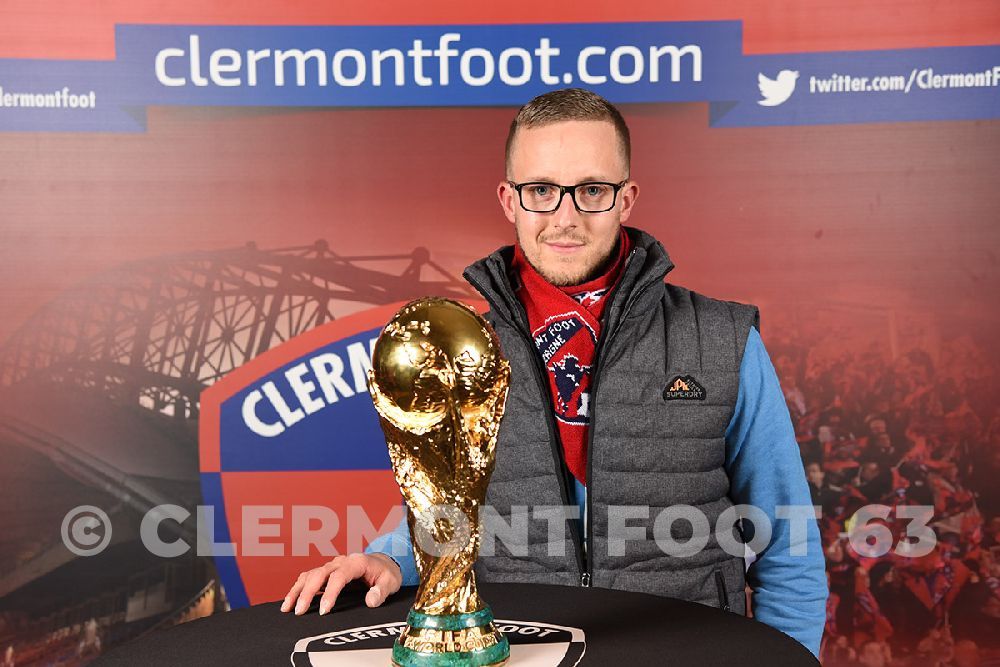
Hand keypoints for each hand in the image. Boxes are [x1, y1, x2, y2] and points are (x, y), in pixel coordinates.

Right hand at [280, 553, 401, 615]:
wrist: (384, 562)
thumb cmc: (386, 573)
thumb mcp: (390, 582)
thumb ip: (381, 591)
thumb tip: (370, 601)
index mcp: (356, 562)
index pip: (339, 576)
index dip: (330, 593)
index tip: (324, 610)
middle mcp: (341, 561)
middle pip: (320, 574)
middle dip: (308, 593)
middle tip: (300, 611)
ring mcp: (332, 565)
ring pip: (310, 574)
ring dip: (298, 590)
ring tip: (287, 608)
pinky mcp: (327, 571)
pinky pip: (309, 577)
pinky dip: (298, 588)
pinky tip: (290, 601)